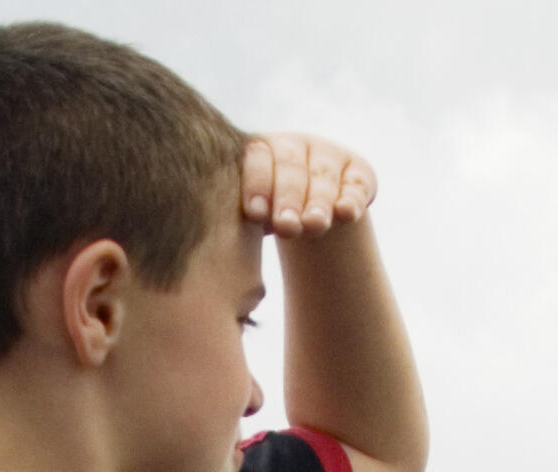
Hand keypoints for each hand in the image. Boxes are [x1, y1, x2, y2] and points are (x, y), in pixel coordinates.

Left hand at [244, 132, 374, 238]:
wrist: (306, 214)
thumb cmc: (266, 215)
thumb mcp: (249, 213)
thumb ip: (236, 213)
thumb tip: (200, 239)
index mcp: (260, 148)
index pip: (257, 159)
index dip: (257, 184)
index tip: (255, 214)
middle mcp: (295, 145)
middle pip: (290, 168)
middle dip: (289, 198)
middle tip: (287, 225)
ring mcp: (328, 155)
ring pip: (323, 177)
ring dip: (319, 201)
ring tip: (314, 225)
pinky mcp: (357, 171)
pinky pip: (355, 183)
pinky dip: (352, 198)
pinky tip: (346, 213)